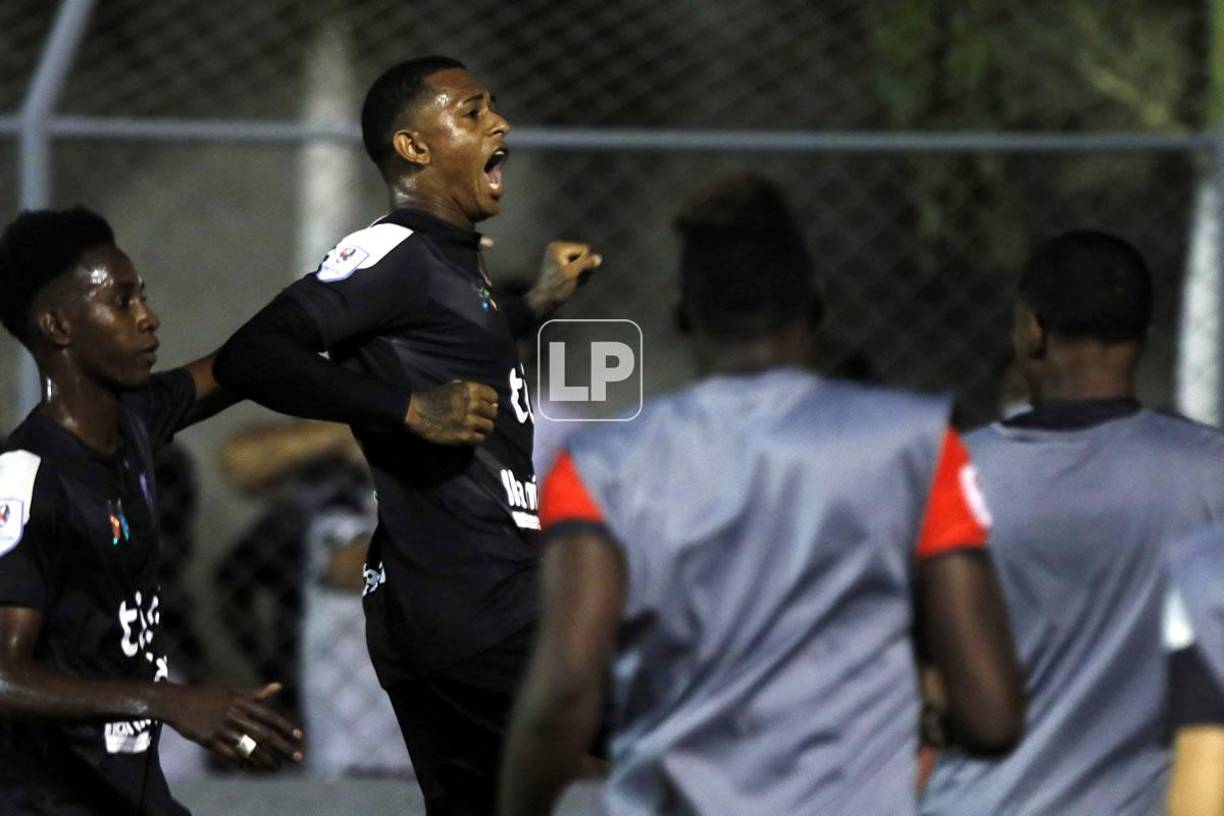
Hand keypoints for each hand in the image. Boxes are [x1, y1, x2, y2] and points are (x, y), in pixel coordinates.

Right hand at [163, 682, 302, 769]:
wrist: (176, 701)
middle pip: (263, 734)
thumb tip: (278, 686)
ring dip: (265, 759)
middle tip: (297, 757)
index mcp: (241, 702)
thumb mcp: (232, 691)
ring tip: (278, 767)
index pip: (268, 716)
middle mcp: (234, 715)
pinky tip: (252, 769)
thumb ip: (255, 694)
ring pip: (248, 748)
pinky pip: (228, 755)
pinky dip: (241, 763)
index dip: (284, 727)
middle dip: (282, 747)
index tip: (299, 736)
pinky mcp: (208, 740)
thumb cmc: (206, 696)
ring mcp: (221, 729)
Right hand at [405, 381, 498, 444]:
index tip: (483, 406)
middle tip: (478, 418)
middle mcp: (473, 404)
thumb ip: (472, 391)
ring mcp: (470, 421)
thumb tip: (492, 402)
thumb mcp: (453, 386)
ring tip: (474, 428)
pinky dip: (476, 438)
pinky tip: (469, 435)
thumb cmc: (434, 397)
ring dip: (483, 428)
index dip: (489, 402)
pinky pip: (481, 439)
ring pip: (489, 427)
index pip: (494, 397)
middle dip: (487, 416)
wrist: (417, 412)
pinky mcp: (465, 435)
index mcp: (471, 389)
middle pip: (493, 413)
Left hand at [527, 241, 602, 315]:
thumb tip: (598, 258)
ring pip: (580, 261)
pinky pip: (575, 265)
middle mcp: (556, 247)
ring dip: (578, 271)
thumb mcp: (572, 274)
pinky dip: (574, 273)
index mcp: (558, 247)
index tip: (571, 273)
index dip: (583, 263)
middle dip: (581, 266)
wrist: (543, 300)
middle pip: (582, 254)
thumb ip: (585, 263)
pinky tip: (568, 280)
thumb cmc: (556, 287)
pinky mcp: (558, 263)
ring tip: (568, 280)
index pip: (584, 249)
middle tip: (570, 277)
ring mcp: (557, 255)